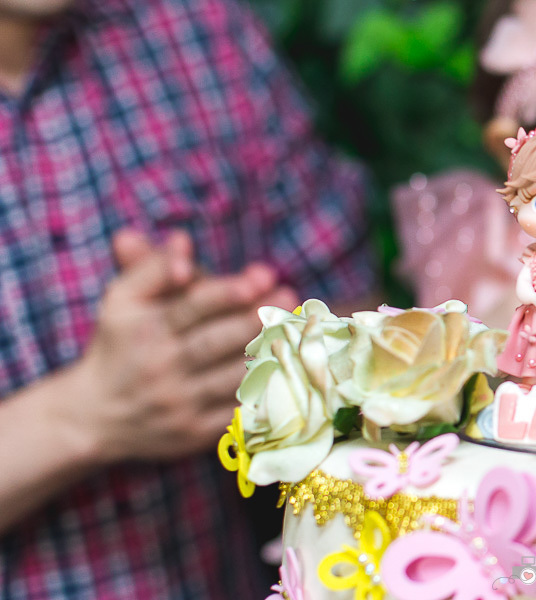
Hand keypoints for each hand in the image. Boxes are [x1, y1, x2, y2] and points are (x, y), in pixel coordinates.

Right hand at [66, 229, 297, 463]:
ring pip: (233, 377)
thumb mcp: (124, 299)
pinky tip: (296, 371)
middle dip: (256, 318)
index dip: (228, 291)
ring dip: (271, 353)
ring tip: (302, 329)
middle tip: (291, 296)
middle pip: (216, 342)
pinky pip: (239, 411)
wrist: (95, 416)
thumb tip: (183, 241)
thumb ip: (153, 266)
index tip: (263, 274)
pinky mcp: (196, 433)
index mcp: (144, 329)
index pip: (191, 307)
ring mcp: (180, 404)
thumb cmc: (121, 343)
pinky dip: (269, 393)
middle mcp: (161, 367)